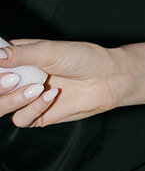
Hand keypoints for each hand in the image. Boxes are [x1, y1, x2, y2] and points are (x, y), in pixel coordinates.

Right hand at [0, 39, 123, 127]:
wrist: (108, 78)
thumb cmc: (83, 58)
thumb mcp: (49, 51)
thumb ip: (20, 54)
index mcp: (20, 58)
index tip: (1, 67)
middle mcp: (20, 78)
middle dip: (0, 85)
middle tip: (13, 79)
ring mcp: (27, 97)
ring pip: (1, 106)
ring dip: (12, 99)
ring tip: (35, 88)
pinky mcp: (38, 115)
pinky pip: (21, 119)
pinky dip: (32, 108)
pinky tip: (50, 96)